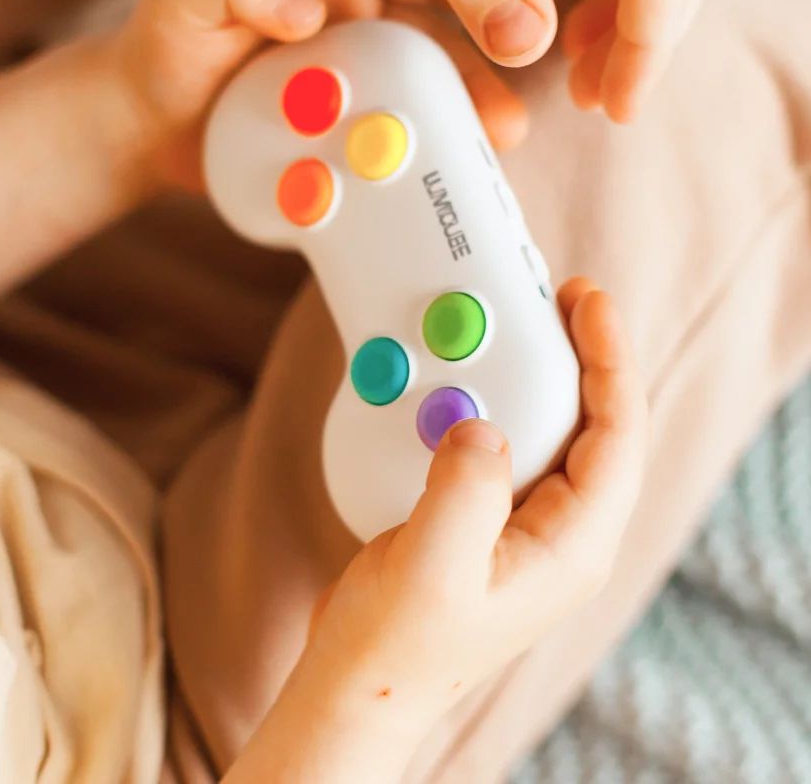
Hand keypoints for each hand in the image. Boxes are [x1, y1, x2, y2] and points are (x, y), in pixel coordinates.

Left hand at [115, 0, 528, 191]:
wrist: (146, 126)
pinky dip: (414, 170)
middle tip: (502, 126)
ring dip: (456, 134)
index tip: (507, 31)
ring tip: (479, 167)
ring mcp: (356, 86)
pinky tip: (437, 197)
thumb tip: (309, 7)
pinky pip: (389, 149)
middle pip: (437, 45)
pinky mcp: (345, 136)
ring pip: (423, 103)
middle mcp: (359, 24)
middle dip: (478, 82)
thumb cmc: (166, 41)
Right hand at [239, 279, 646, 782]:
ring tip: (505, 327)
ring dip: (528, 372)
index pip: (618, 437)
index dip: (613, 361)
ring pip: (547, 427)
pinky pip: (501, 440)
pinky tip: (456, 380)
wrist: (359, 679)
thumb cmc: (397, 647)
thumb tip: (480, 423)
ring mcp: (522, 522)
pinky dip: (485, 398)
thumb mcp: (431, 570)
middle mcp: (558, 530)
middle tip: (553, 298)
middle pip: (592, 422)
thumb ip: (463, 491)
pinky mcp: (485, 514)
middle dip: (578, 354)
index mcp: (571, 547)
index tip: (591, 303)